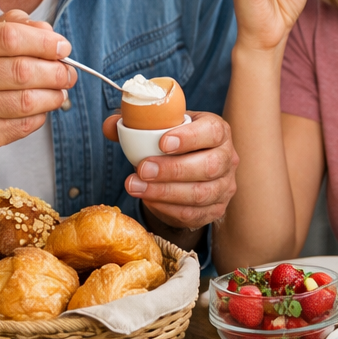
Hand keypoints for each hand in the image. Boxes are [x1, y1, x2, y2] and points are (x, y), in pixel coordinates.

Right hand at [0, 12, 75, 179]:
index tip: (63, 47)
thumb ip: (8, 29)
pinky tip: (41, 109)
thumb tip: (47, 31)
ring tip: (60, 92)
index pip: (10, 38)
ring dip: (54, 96)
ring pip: (27, 101)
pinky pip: (22, 125)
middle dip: (56, 72)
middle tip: (69, 73)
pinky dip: (40, 116)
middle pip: (22, 71)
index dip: (44, 42)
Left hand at [103, 111, 237, 229]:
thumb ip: (134, 124)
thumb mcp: (159, 128)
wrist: (187, 171)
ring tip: (135, 186)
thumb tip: (109, 127)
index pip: (212, 132)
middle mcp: (228, 158)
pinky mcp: (216, 209)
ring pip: (201, 193)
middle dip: (173, 170)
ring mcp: (225, 186)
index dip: (190, 138)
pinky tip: (148, 199)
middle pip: (209, 166)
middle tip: (142, 169)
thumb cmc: (172, 144)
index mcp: (218, 131)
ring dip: (165, 192)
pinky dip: (167, 208)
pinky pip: (194, 214)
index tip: (162, 143)